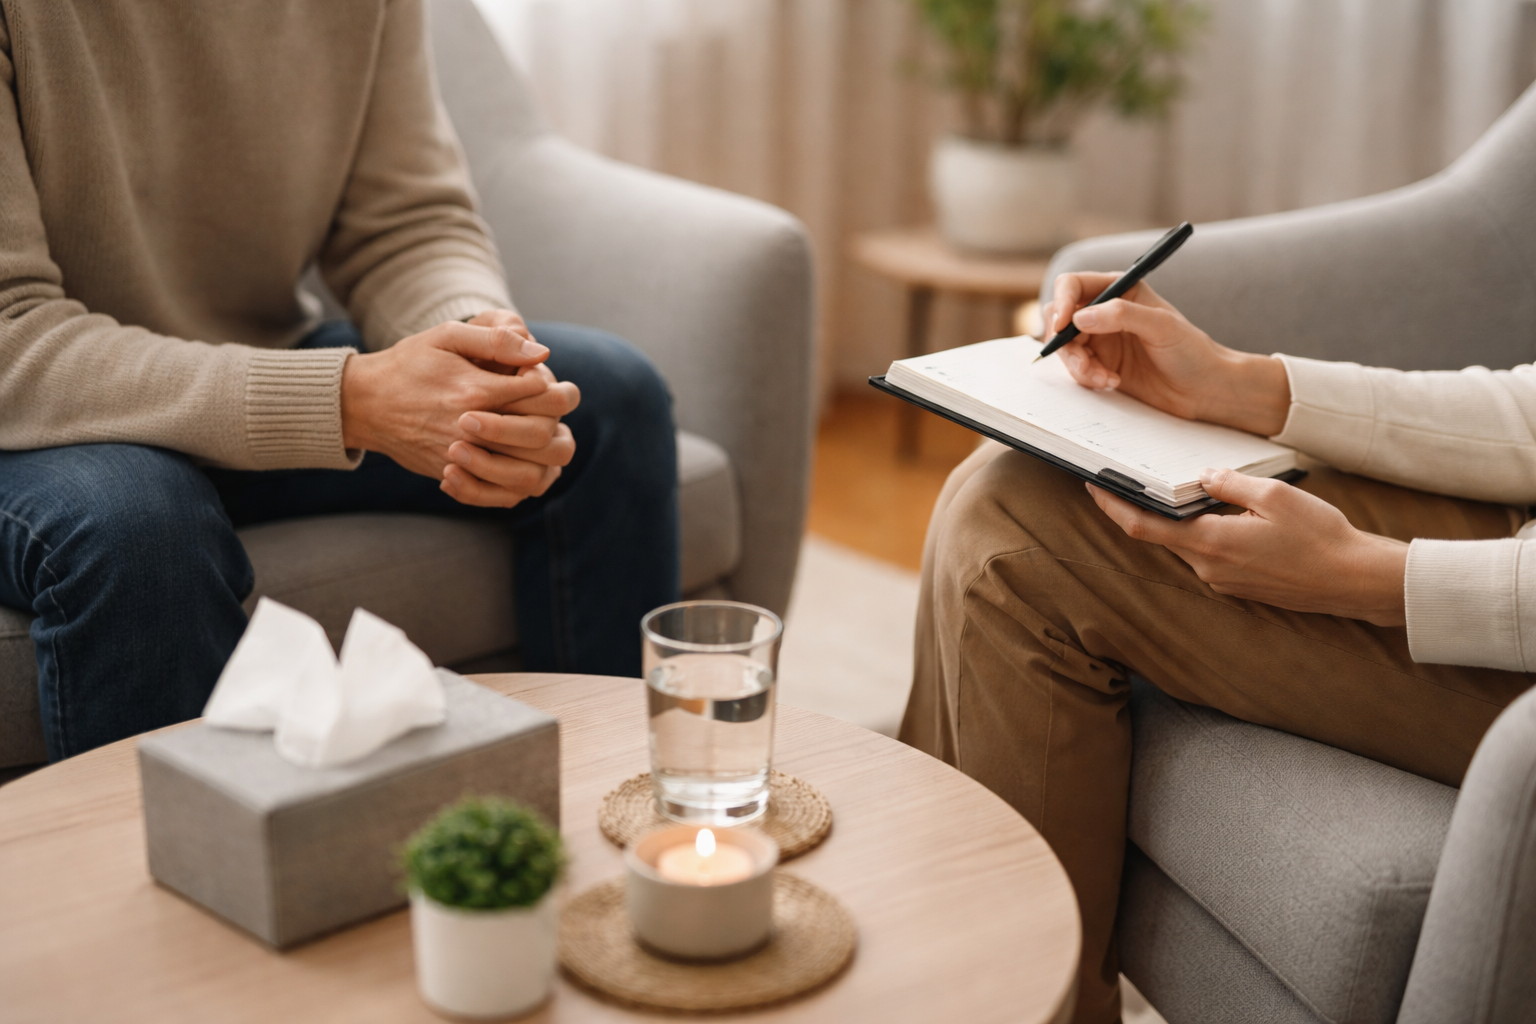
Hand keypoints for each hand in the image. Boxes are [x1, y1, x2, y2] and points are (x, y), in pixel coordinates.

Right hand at [340, 317, 579, 506]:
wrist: (364, 403)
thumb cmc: (409, 364)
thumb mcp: (446, 337)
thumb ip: (494, 341)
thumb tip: (540, 353)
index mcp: (475, 390)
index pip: (540, 393)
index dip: (549, 385)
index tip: (538, 380)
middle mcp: (471, 429)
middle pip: (541, 434)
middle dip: (551, 418)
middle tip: (545, 408)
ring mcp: (462, 458)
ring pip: (527, 471)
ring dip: (541, 454)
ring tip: (535, 435)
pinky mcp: (453, 476)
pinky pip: (501, 495)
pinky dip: (518, 483)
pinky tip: (517, 461)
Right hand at [1044, 273, 1290, 436]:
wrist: (1203, 390)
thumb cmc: (1191, 351)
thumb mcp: (1161, 326)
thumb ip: (1121, 315)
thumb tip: (1079, 317)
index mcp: (1119, 290)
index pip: (1073, 285)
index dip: (1061, 302)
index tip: (1062, 326)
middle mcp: (1105, 312)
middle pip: (1059, 318)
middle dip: (1065, 342)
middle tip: (1082, 361)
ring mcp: (1100, 340)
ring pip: (1065, 348)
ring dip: (1078, 365)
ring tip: (1104, 378)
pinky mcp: (1100, 366)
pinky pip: (1076, 369)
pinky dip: (1087, 378)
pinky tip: (1111, 383)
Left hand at [1086, 468, 1407, 625]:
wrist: (1356, 580)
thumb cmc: (1320, 537)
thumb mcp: (1274, 496)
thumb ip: (1230, 483)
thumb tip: (1203, 476)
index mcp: (1210, 544)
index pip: (1143, 528)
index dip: (1114, 508)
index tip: (1094, 489)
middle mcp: (1209, 569)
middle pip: (1163, 537)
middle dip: (1148, 510)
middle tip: (1135, 480)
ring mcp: (1224, 582)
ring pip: (1189, 546)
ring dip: (1183, 523)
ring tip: (1185, 492)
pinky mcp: (1241, 587)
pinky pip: (1211, 556)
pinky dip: (1206, 535)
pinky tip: (1224, 516)